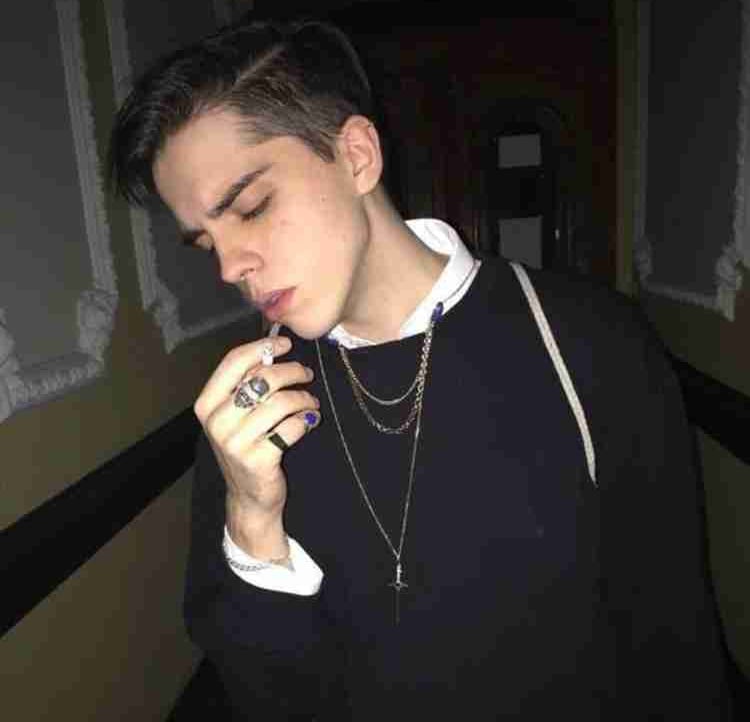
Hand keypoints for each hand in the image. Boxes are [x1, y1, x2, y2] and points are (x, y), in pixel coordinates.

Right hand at [193, 335, 319, 556]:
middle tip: (306, 374)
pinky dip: (306, 420)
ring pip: (281, 402)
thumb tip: (271, 346)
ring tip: (311, 400)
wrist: (249, 497)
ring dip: (303, 397)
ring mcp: (236, 443)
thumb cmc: (246, 446)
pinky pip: (292, 427)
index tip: (285, 343)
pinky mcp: (258, 460)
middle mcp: (217, 422)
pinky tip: (310, 420)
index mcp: (206, 405)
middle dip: (291, 371)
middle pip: (262, 378)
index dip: (263, 347)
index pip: (233, 361)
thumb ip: (246, 383)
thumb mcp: (236, 415)